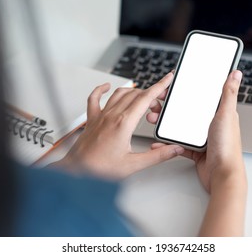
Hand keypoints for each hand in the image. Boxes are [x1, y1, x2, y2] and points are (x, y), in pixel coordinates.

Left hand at [54, 72, 184, 178]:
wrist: (77, 172)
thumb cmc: (99, 169)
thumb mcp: (133, 164)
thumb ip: (157, 156)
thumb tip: (173, 149)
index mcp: (123, 124)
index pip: (145, 98)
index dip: (159, 86)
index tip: (167, 79)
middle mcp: (111, 116)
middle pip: (135, 95)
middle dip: (151, 93)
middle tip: (160, 100)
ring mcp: (100, 116)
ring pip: (119, 94)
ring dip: (133, 92)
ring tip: (143, 96)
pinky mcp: (91, 120)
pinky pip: (94, 99)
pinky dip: (101, 90)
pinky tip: (105, 87)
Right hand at [150, 70, 245, 192]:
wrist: (222, 175)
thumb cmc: (227, 146)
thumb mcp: (226, 115)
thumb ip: (229, 94)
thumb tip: (235, 73)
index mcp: (218, 113)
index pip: (198, 97)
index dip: (183, 91)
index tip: (169, 88)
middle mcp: (209, 124)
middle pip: (185, 111)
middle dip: (168, 108)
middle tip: (155, 105)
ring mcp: (201, 138)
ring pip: (179, 127)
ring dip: (164, 124)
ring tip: (153, 120)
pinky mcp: (194, 151)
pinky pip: (178, 144)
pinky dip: (167, 143)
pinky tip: (158, 142)